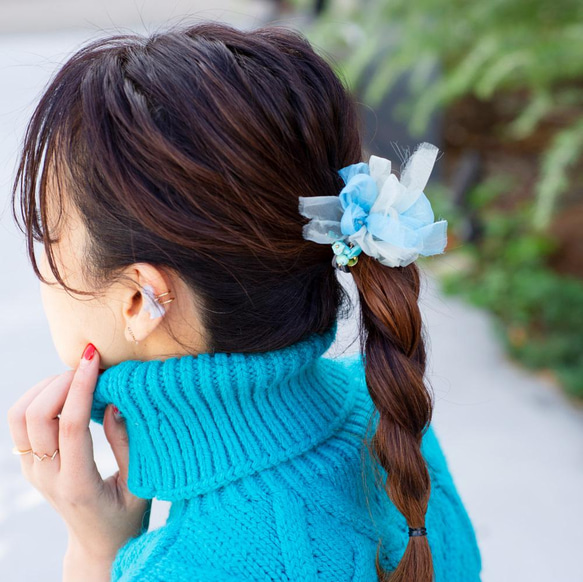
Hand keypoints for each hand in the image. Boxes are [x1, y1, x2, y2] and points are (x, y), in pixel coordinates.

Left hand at [7, 343, 151, 566]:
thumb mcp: (138, 484)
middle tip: (90, 366)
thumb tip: (114, 402)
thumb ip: (126, 445)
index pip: (70, 426)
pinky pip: (20, 422)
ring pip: (19, 416)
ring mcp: (33, 470)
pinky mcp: (29, 463)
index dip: (81, 387)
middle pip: (35, 416)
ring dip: (44, 387)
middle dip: (61, 381)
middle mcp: (46, 476)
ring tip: (75, 377)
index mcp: (77, 484)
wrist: (97, 543)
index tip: (94, 359)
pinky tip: (64, 391)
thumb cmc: (126, 514)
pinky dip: (38, 397)